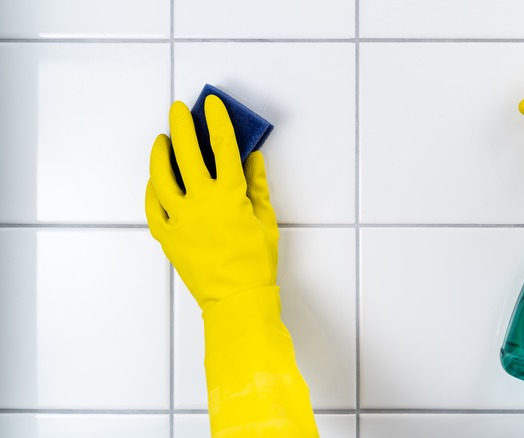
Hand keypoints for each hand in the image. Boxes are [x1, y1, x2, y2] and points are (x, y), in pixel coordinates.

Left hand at [145, 95, 278, 309]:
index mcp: (230, 195)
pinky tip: (154, 180)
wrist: (237, 298)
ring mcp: (180, 218)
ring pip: (162, 176)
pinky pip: (152, 206)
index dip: (218, 121)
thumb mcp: (266, 220)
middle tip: (179, 111)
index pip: (223, 147)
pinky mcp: (167, 236)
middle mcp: (201, 202)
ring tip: (161, 140)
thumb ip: (258, 186)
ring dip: (160, 153)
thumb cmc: (256, 263)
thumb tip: (254, 160)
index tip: (212, 105)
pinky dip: (152, 190)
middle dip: (182, 126)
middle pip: (187, 153)